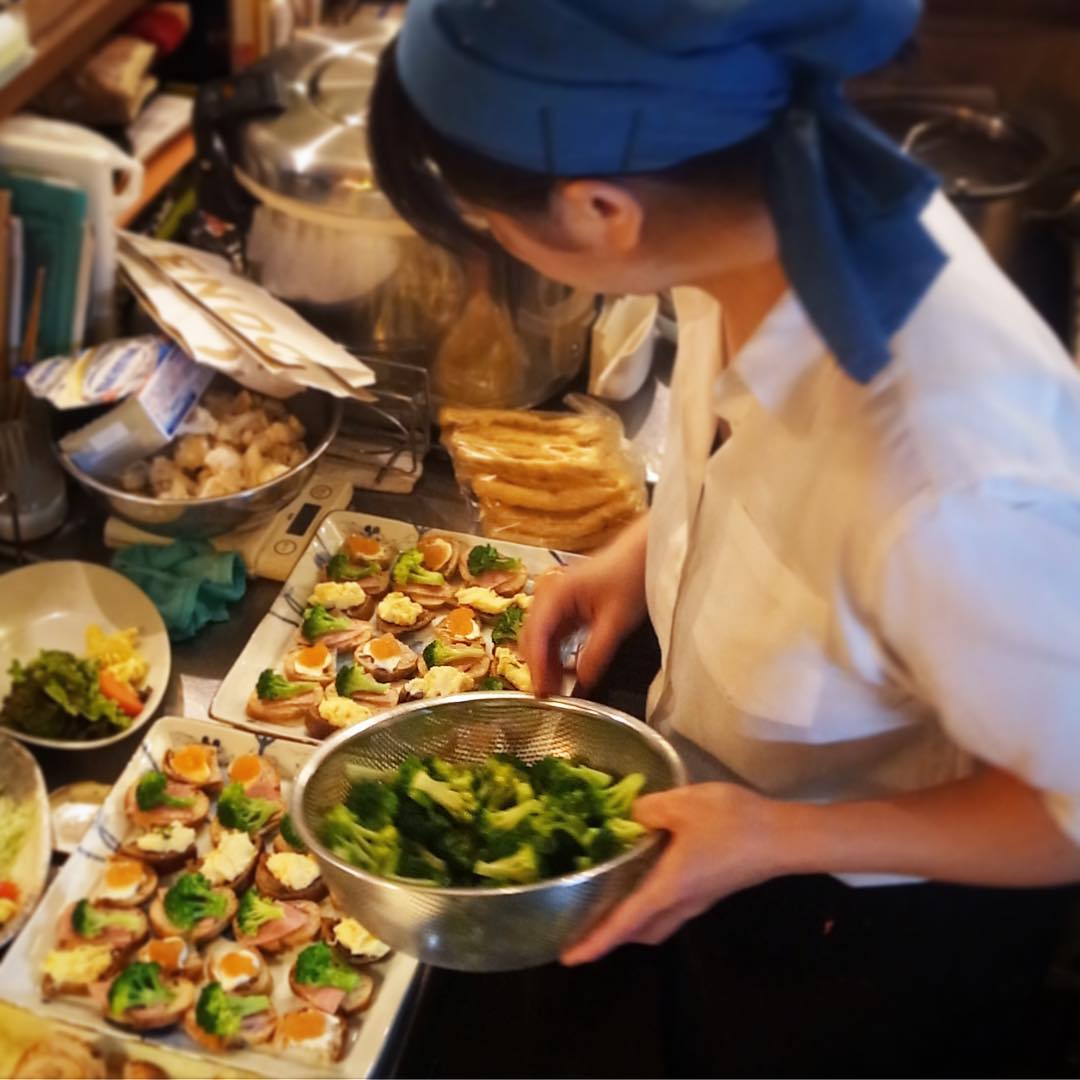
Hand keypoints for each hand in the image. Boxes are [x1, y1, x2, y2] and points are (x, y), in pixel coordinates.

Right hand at [521, 515, 649, 694]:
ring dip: (547, 662)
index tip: (542, 692)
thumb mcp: (617, 620)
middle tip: (550, 697)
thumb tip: (583, 682)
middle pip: (532, 638)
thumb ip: (597, 652)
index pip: (535, 635)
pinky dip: (556, 653)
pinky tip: (566, 670)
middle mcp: (549, 596)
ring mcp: (556, 600)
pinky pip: (554, 633)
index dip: (536, 666)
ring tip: (557, 689)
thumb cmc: (630, 577)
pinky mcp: (566, 605)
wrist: (643, 553)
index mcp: (556, 594)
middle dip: (538, 668)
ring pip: (541, 638)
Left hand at [561, 783, 782, 964]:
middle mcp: (681, 903)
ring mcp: (699, 901)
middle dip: (611, 935)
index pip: (624, 922)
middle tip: (583, 925)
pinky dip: (649, 905)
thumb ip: (649, 809)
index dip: (595, 941)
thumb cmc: (733, 823)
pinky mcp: (711, 891)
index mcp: (668, 888)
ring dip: (631, 922)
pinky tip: (644, 878)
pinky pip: (670, 909)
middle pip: (639, 931)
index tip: (568, 958)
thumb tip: (630, 816)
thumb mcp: (683, 804)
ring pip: (657, 923)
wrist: (784, 837)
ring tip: (607, 904)